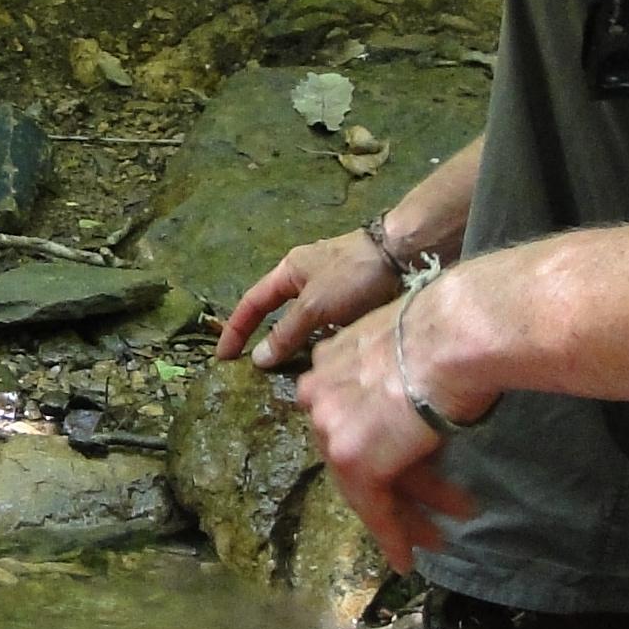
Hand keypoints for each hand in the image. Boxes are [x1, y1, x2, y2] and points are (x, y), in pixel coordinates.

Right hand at [216, 229, 405, 370]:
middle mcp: (306, 277)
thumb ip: (286, 333)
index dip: (235, 330)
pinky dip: (324, 343)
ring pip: (305, 323)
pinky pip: (329, 325)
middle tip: (258, 371)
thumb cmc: (353, 275)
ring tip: (293, 374)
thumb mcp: (314, 306)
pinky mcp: (354, 297)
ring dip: (298, 345)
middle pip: (278, 314)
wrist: (405, 255)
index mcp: (288, 272)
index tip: (223, 358)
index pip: (252, 303)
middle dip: (268, 340)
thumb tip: (258, 359)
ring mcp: (331, 287)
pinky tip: (327, 362)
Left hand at [296, 284, 487, 572]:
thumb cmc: (452, 331)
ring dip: (409, 514)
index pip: (349, 418)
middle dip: (398, 488)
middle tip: (427, 516)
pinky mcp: (354, 459)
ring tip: (440, 537)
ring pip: (369, 485)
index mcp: (329, 360)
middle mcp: (319, 394)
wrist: (456, 333)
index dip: (381, 449)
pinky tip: (407, 558)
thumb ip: (399, 380)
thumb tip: (426, 407)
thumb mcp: (411, 349)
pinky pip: (374, 509)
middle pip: (357, 455)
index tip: (402, 468)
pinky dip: (392, 536)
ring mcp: (332, 428)